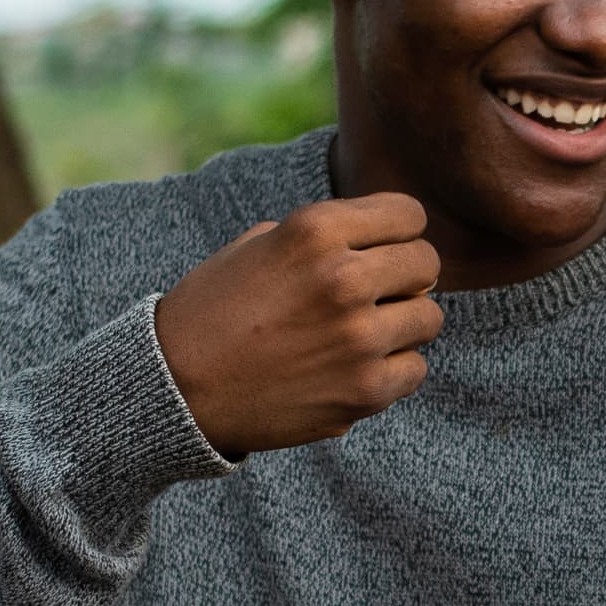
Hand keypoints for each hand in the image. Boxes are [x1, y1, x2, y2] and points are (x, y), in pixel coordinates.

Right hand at [153, 194, 443, 456]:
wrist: (177, 388)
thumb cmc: (216, 309)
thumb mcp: (259, 244)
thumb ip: (326, 235)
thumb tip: (388, 242)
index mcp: (316, 230)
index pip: (410, 214)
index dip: (398, 232)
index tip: (382, 249)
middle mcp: (344, 279)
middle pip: (427, 263)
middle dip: (406, 276)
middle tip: (376, 293)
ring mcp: (359, 338)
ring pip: (429, 318)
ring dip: (402, 324)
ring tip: (360, 332)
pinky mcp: (366, 390)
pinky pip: (415, 368)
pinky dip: (393, 369)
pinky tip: (353, 367)